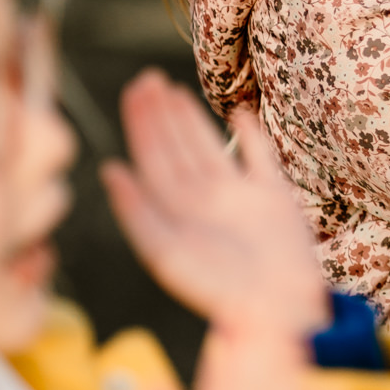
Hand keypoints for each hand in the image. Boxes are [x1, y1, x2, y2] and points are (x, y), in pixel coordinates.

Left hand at [101, 70, 329, 338]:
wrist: (279, 310)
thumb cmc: (218, 290)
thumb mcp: (166, 252)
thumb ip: (137, 212)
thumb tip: (110, 170)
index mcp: (176, 216)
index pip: (152, 161)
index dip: (142, 126)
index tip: (134, 92)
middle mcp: (204, 204)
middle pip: (175, 151)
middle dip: (159, 116)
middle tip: (146, 79)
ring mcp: (240, 199)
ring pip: (209, 150)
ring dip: (192, 120)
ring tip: (174, 91)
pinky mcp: (275, 198)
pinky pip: (259, 159)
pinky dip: (250, 137)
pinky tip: (239, 114)